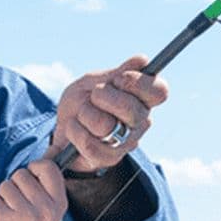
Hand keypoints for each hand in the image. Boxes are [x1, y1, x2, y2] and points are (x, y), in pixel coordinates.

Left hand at [0, 158, 66, 220]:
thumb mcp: (51, 204)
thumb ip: (48, 182)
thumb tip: (48, 154)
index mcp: (59, 202)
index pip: (47, 167)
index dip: (35, 168)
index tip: (33, 178)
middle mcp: (46, 209)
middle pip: (21, 174)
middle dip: (17, 184)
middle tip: (21, 200)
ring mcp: (26, 216)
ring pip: (5, 185)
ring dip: (5, 194)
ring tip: (12, 208)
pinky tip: (3, 214)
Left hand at [52, 56, 167, 172]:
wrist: (61, 131)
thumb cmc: (81, 103)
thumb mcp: (93, 82)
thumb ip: (115, 74)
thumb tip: (142, 61)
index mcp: (142, 100)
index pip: (159, 91)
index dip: (138, 83)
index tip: (118, 79)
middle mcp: (140, 122)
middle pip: (132, 110)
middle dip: (103, 97)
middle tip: (94, 96)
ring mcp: (126, 142)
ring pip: (105, 125)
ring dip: (84, 114)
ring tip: (81, 115)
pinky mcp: (109, 159)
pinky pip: (89, 143)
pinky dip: (74, 131)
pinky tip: (74, 128)